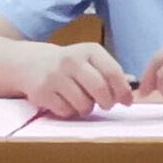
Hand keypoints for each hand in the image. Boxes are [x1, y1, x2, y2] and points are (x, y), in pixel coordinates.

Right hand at [8, 40, 135, 116]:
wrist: (29, 62)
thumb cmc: (68, 64)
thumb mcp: (89, 60)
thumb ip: (110, 71)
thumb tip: (133, 86)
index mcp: (89, 50)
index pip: (113, 72)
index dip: (123, 90)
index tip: (127, 101)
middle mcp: (71, 60)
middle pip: (100, 89)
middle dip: (107, 102)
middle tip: (106, 105)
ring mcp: (55, 76)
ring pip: (83, 104)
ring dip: (87, 109)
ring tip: (83, 102)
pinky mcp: (42, 92)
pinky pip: (66, 111)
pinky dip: (70, 112)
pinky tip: (66, 102)